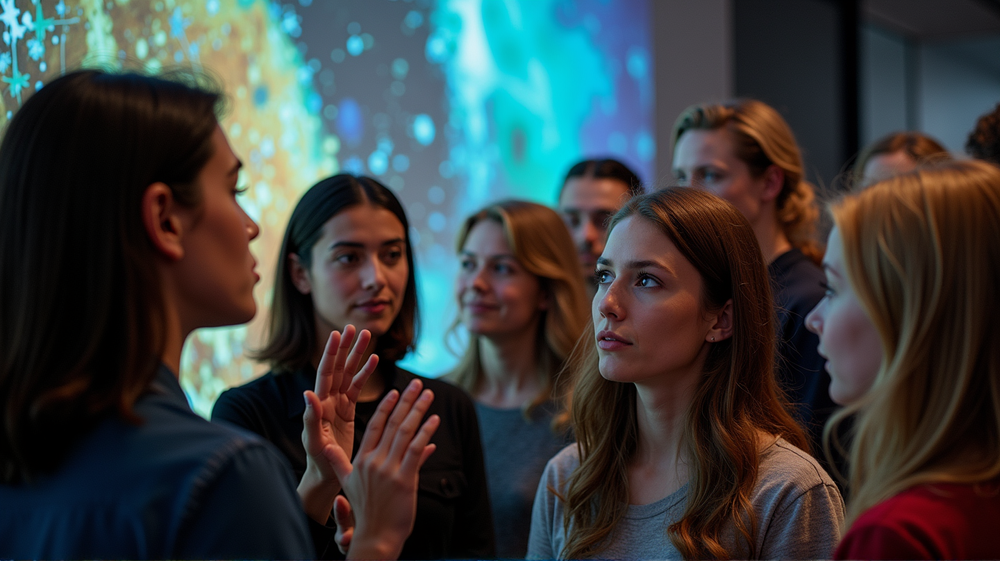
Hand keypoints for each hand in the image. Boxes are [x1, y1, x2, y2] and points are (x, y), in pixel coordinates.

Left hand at [297, 325, 377, 523]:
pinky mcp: (347, 411)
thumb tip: (307, 393)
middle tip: (355, 328)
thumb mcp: (314, 442)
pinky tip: (373, 360)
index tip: (337, 334)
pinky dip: (365, 374)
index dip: (331, 354)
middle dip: (346, 348)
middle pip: (338, 368)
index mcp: (319, 405)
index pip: (325, 374)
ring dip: (357, 356)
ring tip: (367, 337)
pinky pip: (357, 388)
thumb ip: (310, 418)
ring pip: (348, 374)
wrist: (327, 476)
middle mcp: (327, 400)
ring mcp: (337, 404)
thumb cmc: (318, 462)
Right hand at [328, 379, 439, 559]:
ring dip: (419, 410)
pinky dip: (426, 433)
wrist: (374, 537)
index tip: (396, 391)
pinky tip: (434, 420)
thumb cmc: (364, 512)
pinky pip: (417, 450)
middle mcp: (373, 461)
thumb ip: (340, 463)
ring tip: (429, 395)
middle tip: (419, 384)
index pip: (375, 425)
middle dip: (407, 401)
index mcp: (361, 460)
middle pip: (393, 423)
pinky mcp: (404, 480)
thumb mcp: (347, 484)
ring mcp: (388, 470)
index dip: (386, 406)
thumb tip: (330, 448)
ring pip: (405, 432)